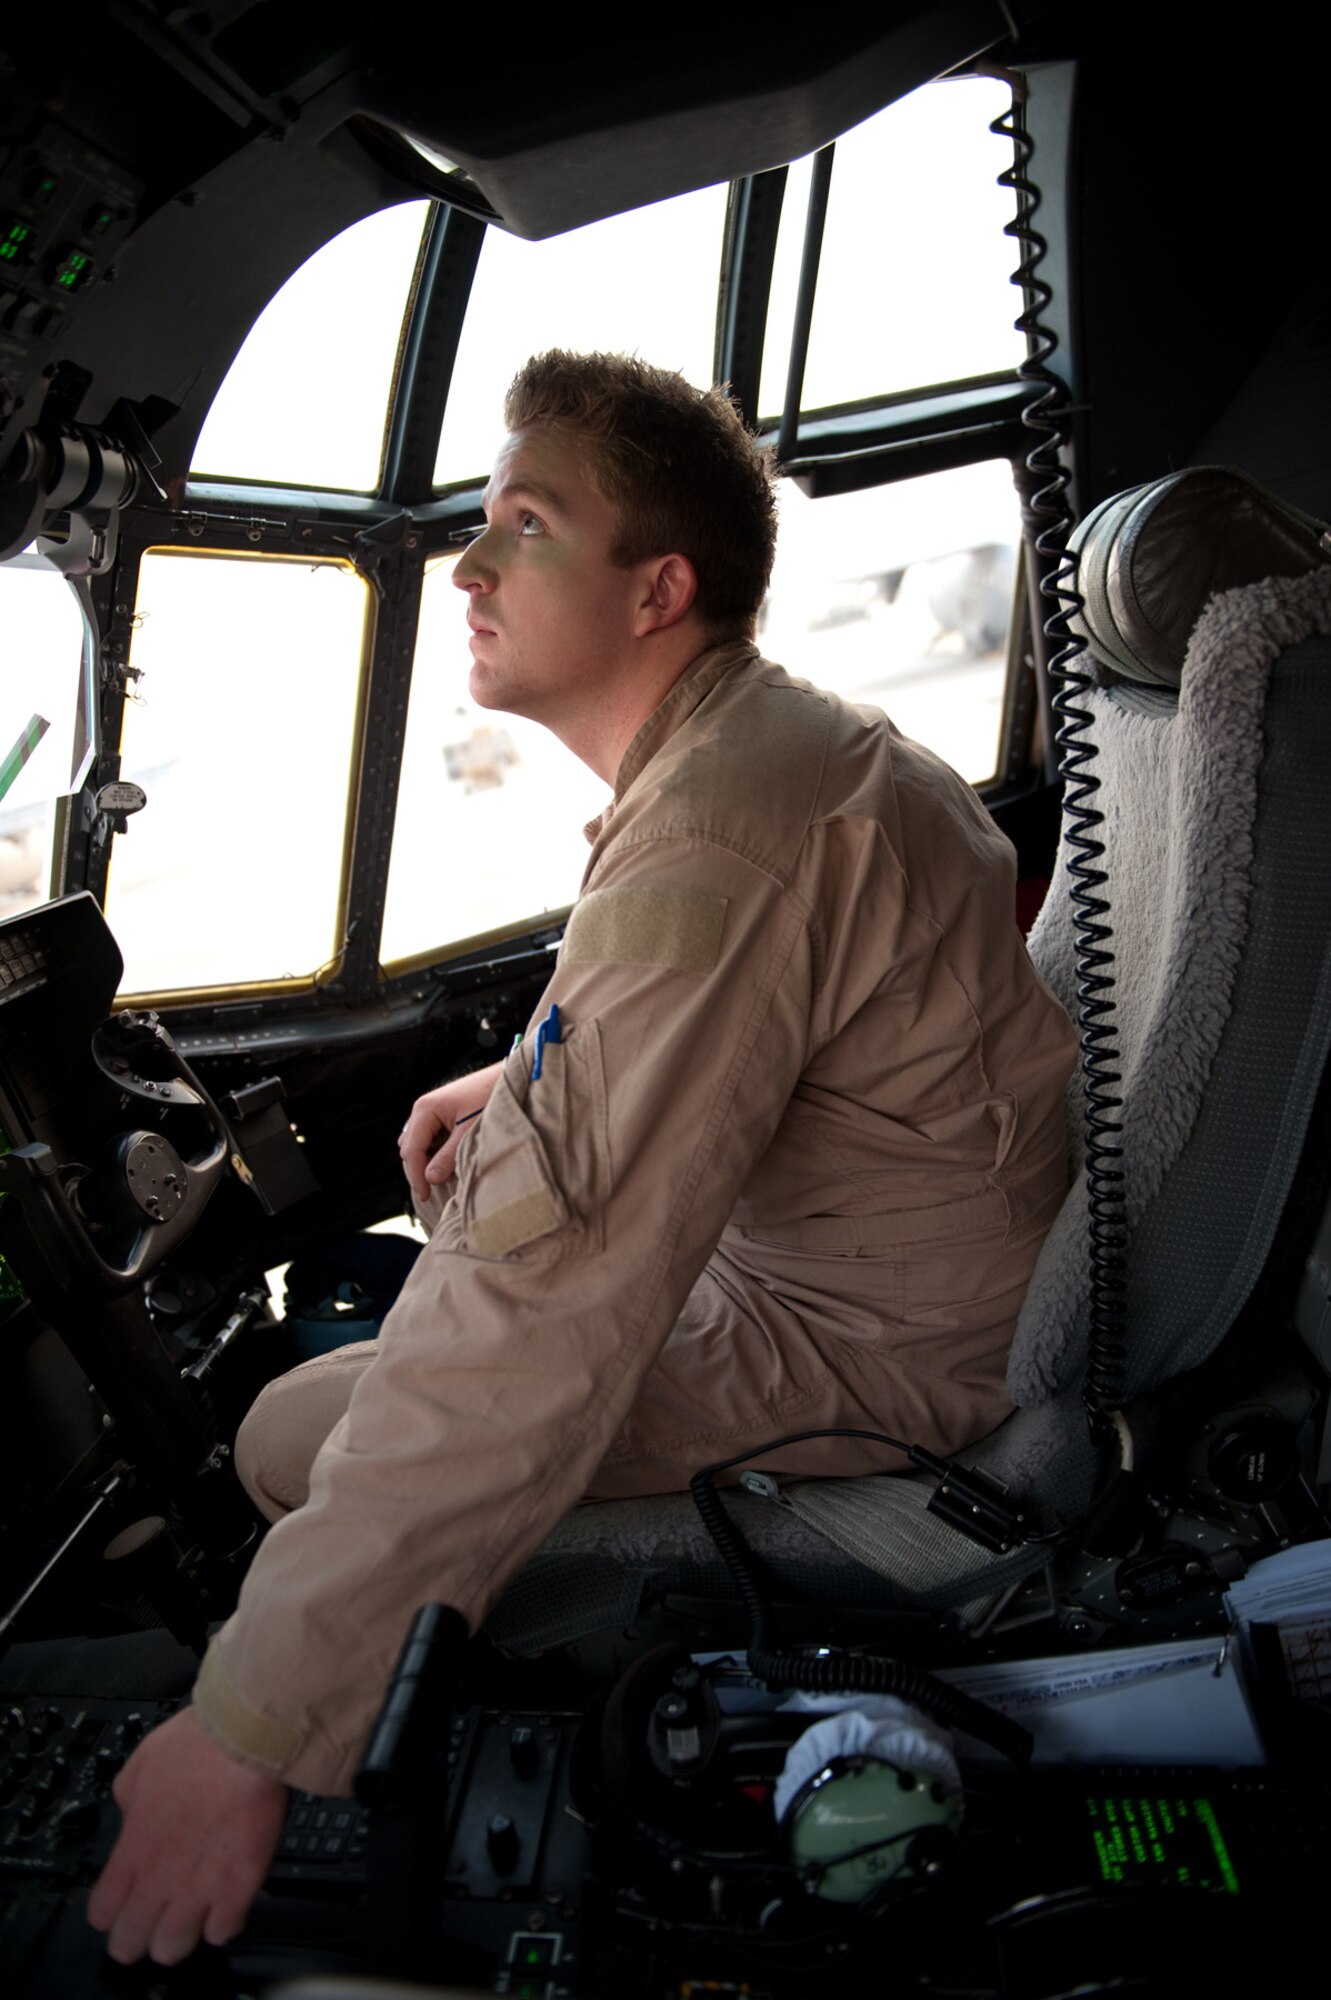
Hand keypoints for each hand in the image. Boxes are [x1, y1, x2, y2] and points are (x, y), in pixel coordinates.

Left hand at [87, 1705, 287, 1965]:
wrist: (246, 1738)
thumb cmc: (196, 1743)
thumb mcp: (139, 1767)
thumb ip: (130, 1805)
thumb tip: (135, 1819)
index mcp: (132, 1851)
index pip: (103, 1914)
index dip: (111, 1913)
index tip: (122, 1904)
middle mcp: (159, 1880)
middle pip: (130, 1945)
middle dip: (136, 1938)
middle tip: (151, 1922)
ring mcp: (199, 1888)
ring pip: (173, 1949)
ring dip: (178, 1936)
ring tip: (190, 1916)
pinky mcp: (239, 1887)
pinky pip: (223, 1932)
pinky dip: (222, 1923)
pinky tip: (225, 1902)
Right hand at [398, 1060, 502, 1202]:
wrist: (508, 1078)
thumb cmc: (490, 1099)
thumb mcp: (470, 1132)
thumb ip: (448, 1157)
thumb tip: (430, 1179)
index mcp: (425, 1109)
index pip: (411, 1150)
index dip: (416, 1176)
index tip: (425, 1196)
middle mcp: (423, 1108)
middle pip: (409, 1148)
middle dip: (421, 1169)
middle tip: (437, 1188)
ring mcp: (430, 1110)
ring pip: (418, 1144)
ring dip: (428, 1160)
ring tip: (448, 1172)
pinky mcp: (440, 1113)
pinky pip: (428, 1138)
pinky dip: (436, 1151)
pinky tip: (453, 1158)